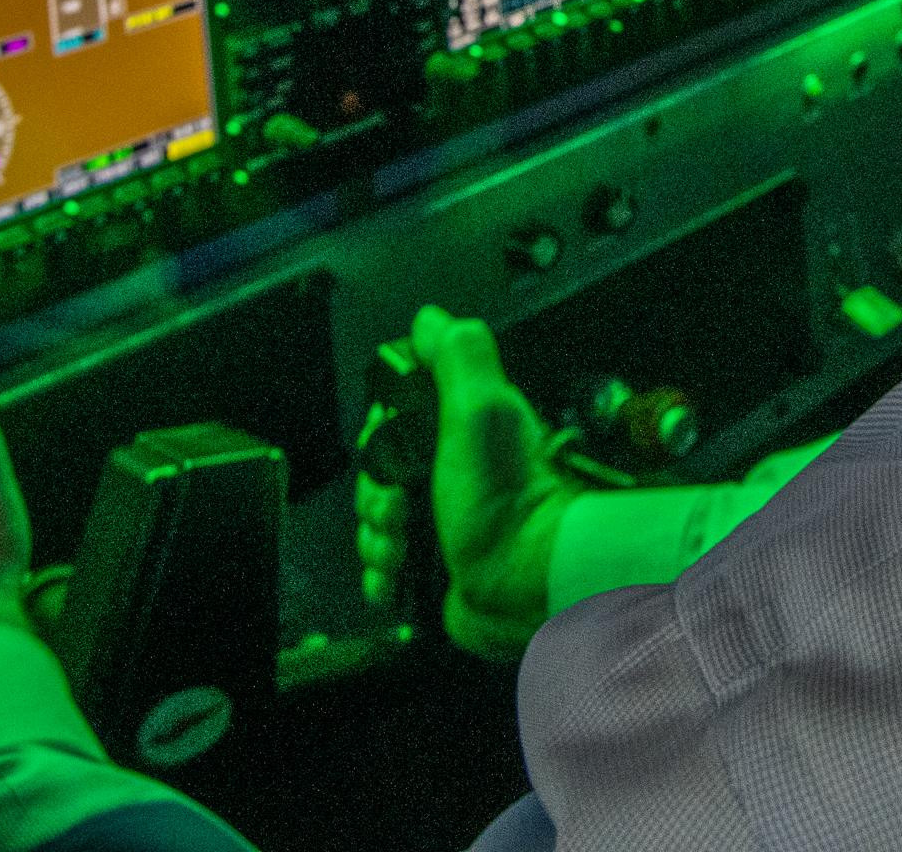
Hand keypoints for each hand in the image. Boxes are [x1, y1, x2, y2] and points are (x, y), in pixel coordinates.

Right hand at [408, 305, 572, 661]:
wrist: (526, 581)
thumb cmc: (508, 500)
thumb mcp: (481, 410)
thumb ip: (459, 358)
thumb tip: (430, 320)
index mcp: (461, 432)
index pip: (390, 428)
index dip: (377, 444)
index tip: (389, 460)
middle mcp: (453, 475)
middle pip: (376, 479)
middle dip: (374, 500)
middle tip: (399, 510)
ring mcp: (443, 524)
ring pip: (376, 527)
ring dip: (376, 541)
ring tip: (402, 549)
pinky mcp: (436, 569)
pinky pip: (387, 571)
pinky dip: (383, 577)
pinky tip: (397, 577)